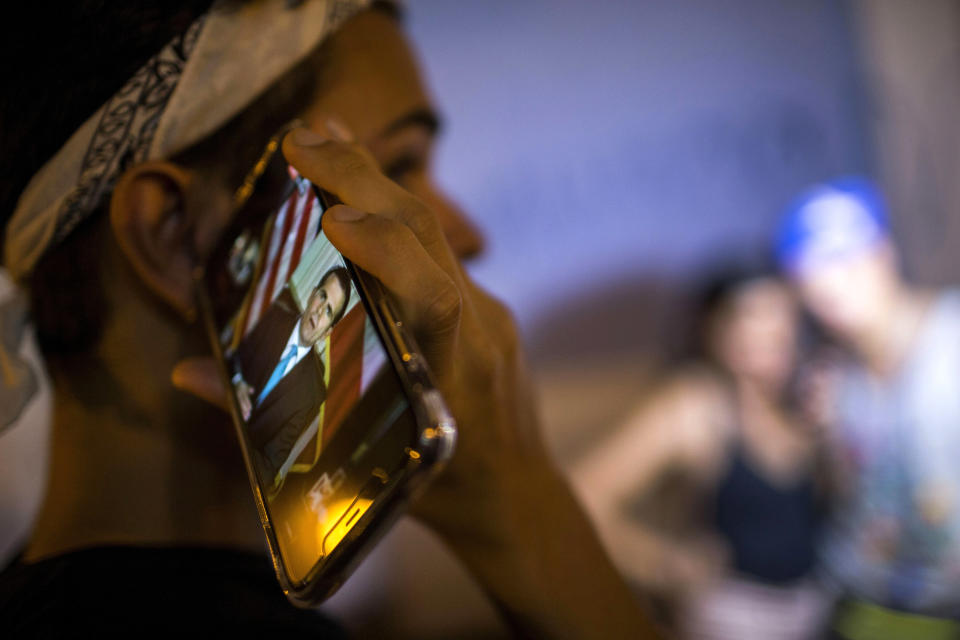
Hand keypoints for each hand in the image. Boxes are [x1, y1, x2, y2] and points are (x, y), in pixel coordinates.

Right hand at [173, 120, 658, 637]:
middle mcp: (478, 333)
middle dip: (364, 181)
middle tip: (302, 138)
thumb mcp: (360, 470)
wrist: (521, 494)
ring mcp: (492, 314)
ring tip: (321, 140)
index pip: (435, 299)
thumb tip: (190, 371)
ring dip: (375, 184)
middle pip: (430, 240)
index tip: (335, 216)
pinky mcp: (490, 308)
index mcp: (451, 378)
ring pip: (435, 236)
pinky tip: (357, 191)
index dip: (389, 252)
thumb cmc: (442, 494)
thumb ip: (275, 421)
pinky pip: (438, 252)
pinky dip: (394, 217)